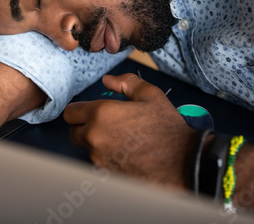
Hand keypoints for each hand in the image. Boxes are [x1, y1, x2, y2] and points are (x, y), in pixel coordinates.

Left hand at [64, 73, 196, 188]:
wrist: (182, 162)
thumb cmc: (167, 128)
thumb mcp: (150, 95)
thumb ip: (125, 83)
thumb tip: (108, 80)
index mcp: (101, 114)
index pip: (70, 113)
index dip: (79, 111)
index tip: (89, 112)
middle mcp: (94, 136)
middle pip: (74, 133)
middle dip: (85, 128)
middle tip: (105, 125)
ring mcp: (99, 158)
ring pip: (87, 149)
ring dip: (97, 144)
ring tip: (121, 140)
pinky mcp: (106, 173)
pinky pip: (99, 163)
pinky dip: (107, 158)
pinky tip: (125, 154)